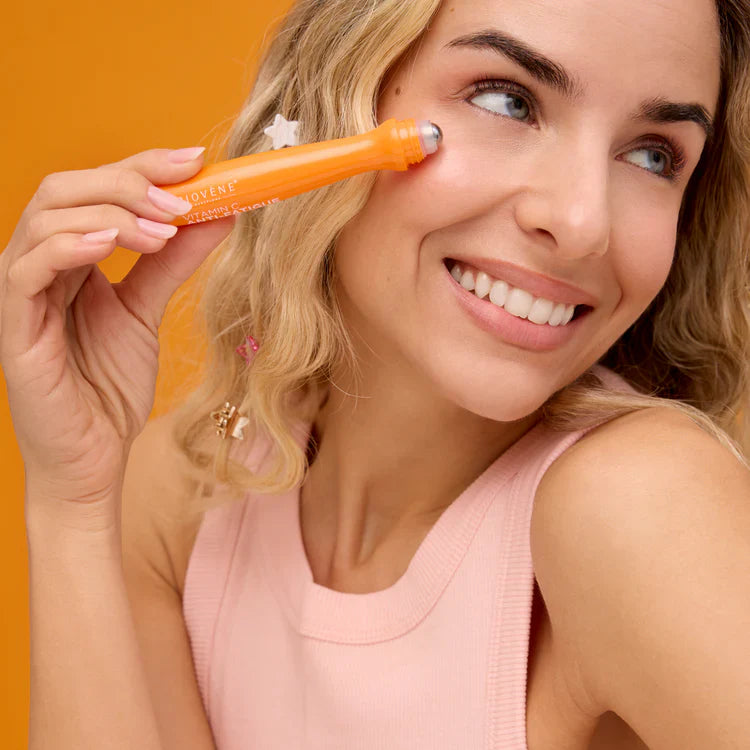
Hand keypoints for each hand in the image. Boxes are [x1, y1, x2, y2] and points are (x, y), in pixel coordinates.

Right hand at [0, 148, 234, 514]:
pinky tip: (114, 243)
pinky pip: (28, 267)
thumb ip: (174, 261)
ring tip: (163, 227)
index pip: (99, 188)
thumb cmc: (111, 386)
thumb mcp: (148, 310)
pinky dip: (72, 244)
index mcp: (71, 256)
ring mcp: (21, 291)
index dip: (144, 164)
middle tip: (184, 195)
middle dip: (129, 180)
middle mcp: (40, 263)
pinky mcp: (13, 324)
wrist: (93, 456)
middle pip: (68, 187)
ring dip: (112, 209)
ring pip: (48, 215)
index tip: (197, 159)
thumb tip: (220, 214)